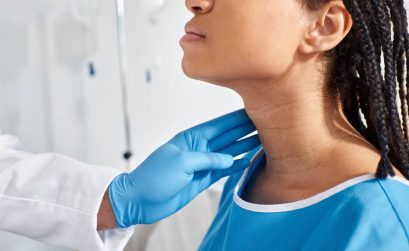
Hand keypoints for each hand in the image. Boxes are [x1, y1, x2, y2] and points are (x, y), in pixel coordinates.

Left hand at [108, 109, 259, 226]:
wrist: (141, 200)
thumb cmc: (153, 176)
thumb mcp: (181, 162)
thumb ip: (208, 159)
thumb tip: (230, 159)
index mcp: (191, 138)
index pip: (219, 125)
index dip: (236, 119)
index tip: (254, 112)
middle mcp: (198, 148)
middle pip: (227, 137)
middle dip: (245, 131)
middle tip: (266, 125)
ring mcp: (201, 164)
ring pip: (228, 153)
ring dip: (244, 147)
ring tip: (262, 141)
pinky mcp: (202, 178)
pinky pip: (223, 170)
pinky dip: (236, 165)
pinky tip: (248, 160)